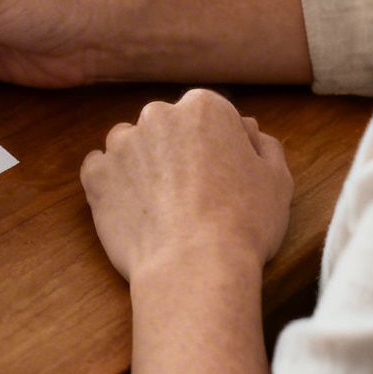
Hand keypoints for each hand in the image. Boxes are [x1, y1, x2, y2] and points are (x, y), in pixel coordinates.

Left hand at [81, 89, 292, 282]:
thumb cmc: (244, 223)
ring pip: (131, 145)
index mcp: (204, 108)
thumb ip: (264, 146)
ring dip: (142, 164)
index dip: (219, 147)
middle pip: (168, 127)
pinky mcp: (95, 175)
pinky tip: (133, 208)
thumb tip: (249, 131)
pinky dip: (112, 184)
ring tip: (161, 204)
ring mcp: (121, 144)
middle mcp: (157, 115)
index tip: (224, 176)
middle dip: (178, 152)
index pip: (211, 117)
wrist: (194, 266)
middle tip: (194, 194)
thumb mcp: (277, 181)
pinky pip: (100, 170)